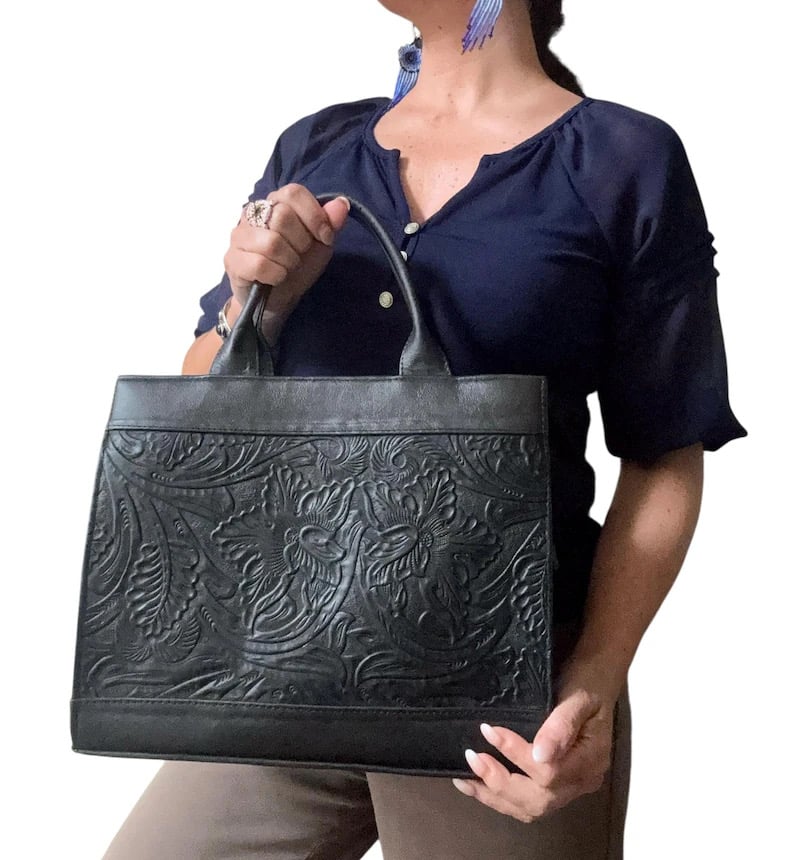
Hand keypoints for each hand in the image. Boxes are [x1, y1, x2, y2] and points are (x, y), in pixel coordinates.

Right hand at [223, 184, 349, 339]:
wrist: (278, 300)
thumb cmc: (298, 268)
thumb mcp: (321, 246)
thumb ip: (330, 224)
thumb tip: (341, 204)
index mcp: (274, 203)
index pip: (293, 193)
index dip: (314, 216)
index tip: (325, 237)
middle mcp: (252, 213)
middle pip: (282, 216)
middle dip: (301, 243)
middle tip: (299, 256)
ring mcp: (239, 236)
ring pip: (271, 242)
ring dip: (289, 261)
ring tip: (287, 268)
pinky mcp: (232, 260)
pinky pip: (259, 264)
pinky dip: (276, 275)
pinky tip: (275, 279)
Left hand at [451, 682, 615, 822]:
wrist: (597, 675)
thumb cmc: (587, 680)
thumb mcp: (579, 695)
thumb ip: (562, 724)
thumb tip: (540, 756)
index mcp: (590, 759)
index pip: (549, 772)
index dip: (515, 755)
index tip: (488, 730)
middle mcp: (582, 781)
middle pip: (539, 800)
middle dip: (500, 782)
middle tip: (472, 757)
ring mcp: (571, 788)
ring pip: (531, 808)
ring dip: (495, 796)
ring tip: (465, 778)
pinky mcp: (557, 786)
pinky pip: (528, 803)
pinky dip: (500, 799)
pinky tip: (476, 786)